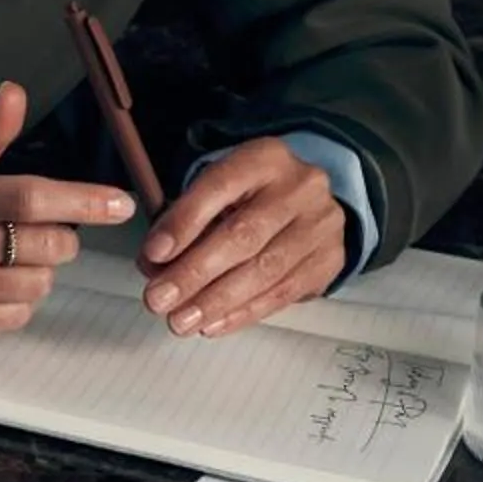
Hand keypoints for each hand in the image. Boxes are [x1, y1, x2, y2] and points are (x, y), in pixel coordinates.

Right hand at [0, 82, 134, 344]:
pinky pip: (17, 317)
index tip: (120, 204)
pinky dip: (19, 301)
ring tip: (12, 258)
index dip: (81, 200)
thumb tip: (15, 91)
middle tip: (47, 230)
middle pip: (44, 246)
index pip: (29, 197)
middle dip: (62, 238)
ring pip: (36, 285)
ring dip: (39, 271)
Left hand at [137, 136, 346, 336]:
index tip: (153, 254)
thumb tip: (153, 264)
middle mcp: (300, 187)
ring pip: (264, 271)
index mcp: (264, 157)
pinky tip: (212, 324)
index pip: (219, 187)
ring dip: (216, 302)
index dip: (184, 223)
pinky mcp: (330, 259)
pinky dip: (242, 313)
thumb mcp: (219, 190)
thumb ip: (184, 220)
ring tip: (180, 321)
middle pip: (243, 235)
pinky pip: (281, 294)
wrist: (310, 203)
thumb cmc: (252, 196)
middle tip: (158, 299)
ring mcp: (321, 224)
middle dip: (195, 272)